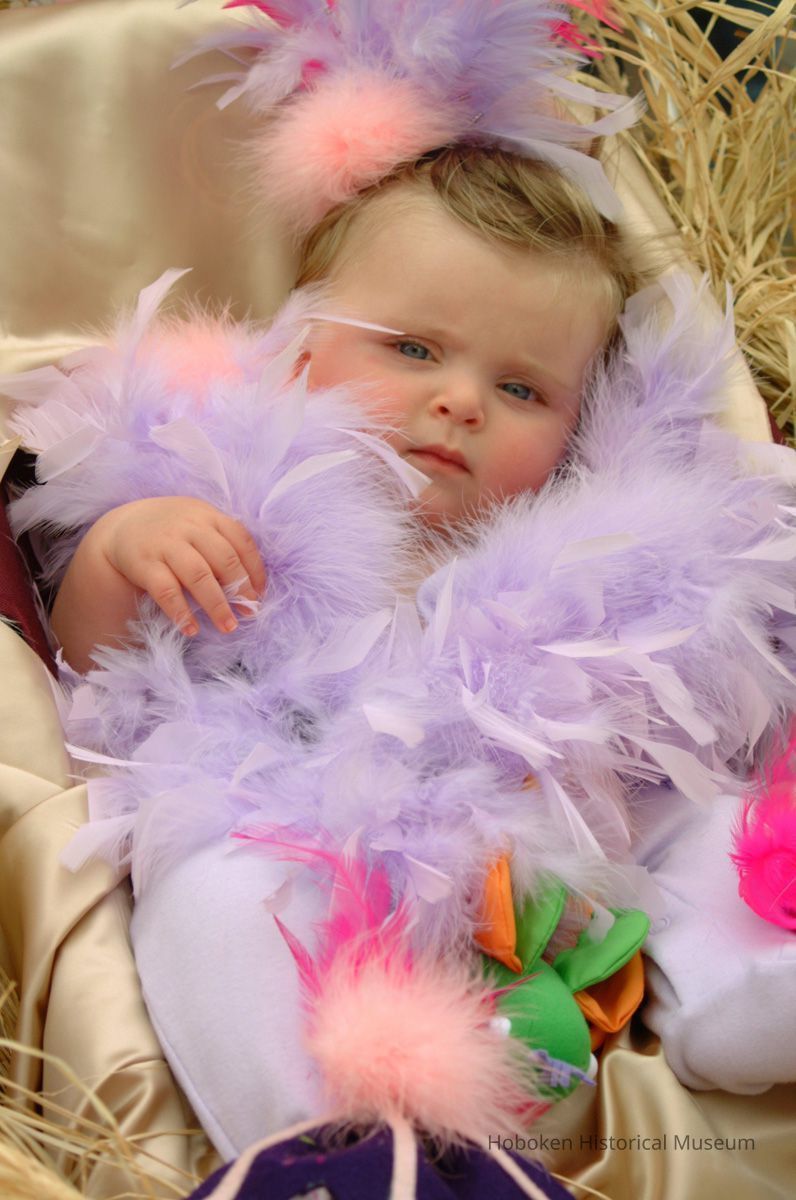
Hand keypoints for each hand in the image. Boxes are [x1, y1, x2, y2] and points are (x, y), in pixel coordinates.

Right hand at [93, 496, 265, 635]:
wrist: (122, 526)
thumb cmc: (173, 532)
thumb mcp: (198, 525)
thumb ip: (222, 545)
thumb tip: (251, 588)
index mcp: (208, 516)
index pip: (241, 541)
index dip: (255, 569)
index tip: (259, 594)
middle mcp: (188, 526)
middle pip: (224, 559)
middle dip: (241, 589)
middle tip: (250, 613)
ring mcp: (165, 543)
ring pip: (198, 575)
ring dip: (217, 604)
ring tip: (228, 626)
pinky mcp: (144, 563)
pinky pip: (166, 590)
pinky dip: (181, 611)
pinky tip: (191, 629)